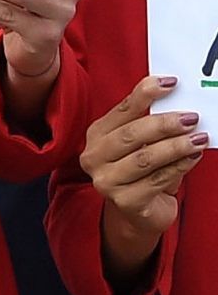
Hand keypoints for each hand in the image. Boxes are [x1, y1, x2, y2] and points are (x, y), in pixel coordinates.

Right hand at [82, 75, 207, 270]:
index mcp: (96, 135)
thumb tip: (177, 101)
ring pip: (146, 158)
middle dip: (165, 124)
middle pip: (132, 134)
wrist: (139, 211)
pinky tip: (193, 157)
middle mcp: (94, 157)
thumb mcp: (142, 143)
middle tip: (191, 118)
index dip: (146, 94)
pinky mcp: (124, 201)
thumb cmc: (142, 171)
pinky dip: (180, 167)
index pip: (122, 109)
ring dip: (177, 147)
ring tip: (199, 138)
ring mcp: (106, 181)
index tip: (171, 83)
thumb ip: (150, 123)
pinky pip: (157, 180)